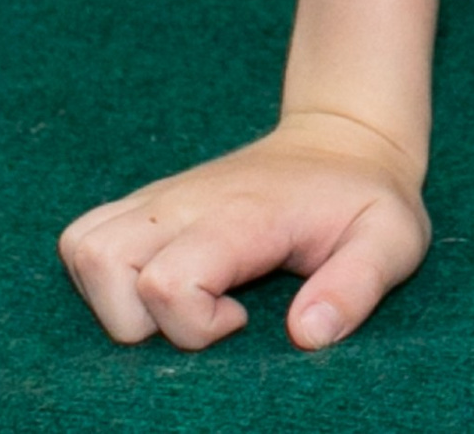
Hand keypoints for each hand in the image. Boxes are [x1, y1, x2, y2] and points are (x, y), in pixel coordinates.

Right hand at [59, 111, 427, 351]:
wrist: (344, 137)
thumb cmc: (365, 198)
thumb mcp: (391, 240)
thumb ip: (357, 287)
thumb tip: (306, 335)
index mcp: (241, 213)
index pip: (168, 280)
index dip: (194, 327)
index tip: (243, 321)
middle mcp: (185, 200)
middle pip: (102, 262)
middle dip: (138, 321)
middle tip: (208, 315)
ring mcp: (161, 197)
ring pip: (81, 246)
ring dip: (112, 298)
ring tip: (181, 302)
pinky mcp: (147, 203)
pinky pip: (85, 239)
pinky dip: (104, 278)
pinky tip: (163, 286)